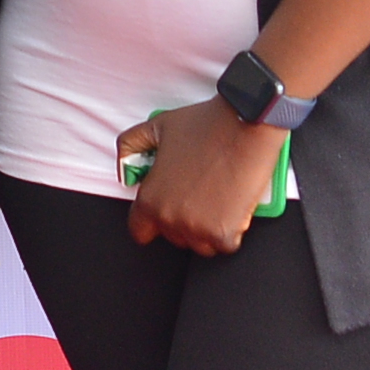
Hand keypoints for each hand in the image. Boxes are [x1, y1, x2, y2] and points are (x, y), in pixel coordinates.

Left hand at [123, 99, 288, 255]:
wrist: (244, 125)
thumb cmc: (205, 125)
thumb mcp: (156, 127)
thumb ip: (131, 144)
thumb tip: (125, 166)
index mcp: (150, 199)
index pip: (139, 231)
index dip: (151, 222)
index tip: (163, 214)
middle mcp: (170, 218)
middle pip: (174, 237)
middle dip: (184, 222)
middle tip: (198, 196)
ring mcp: (198, 228)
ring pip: (200, 245)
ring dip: (208, 229)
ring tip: (216, 200)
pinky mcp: (224, 233)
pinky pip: (225, 244)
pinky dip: (232, 230)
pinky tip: (233, 206)